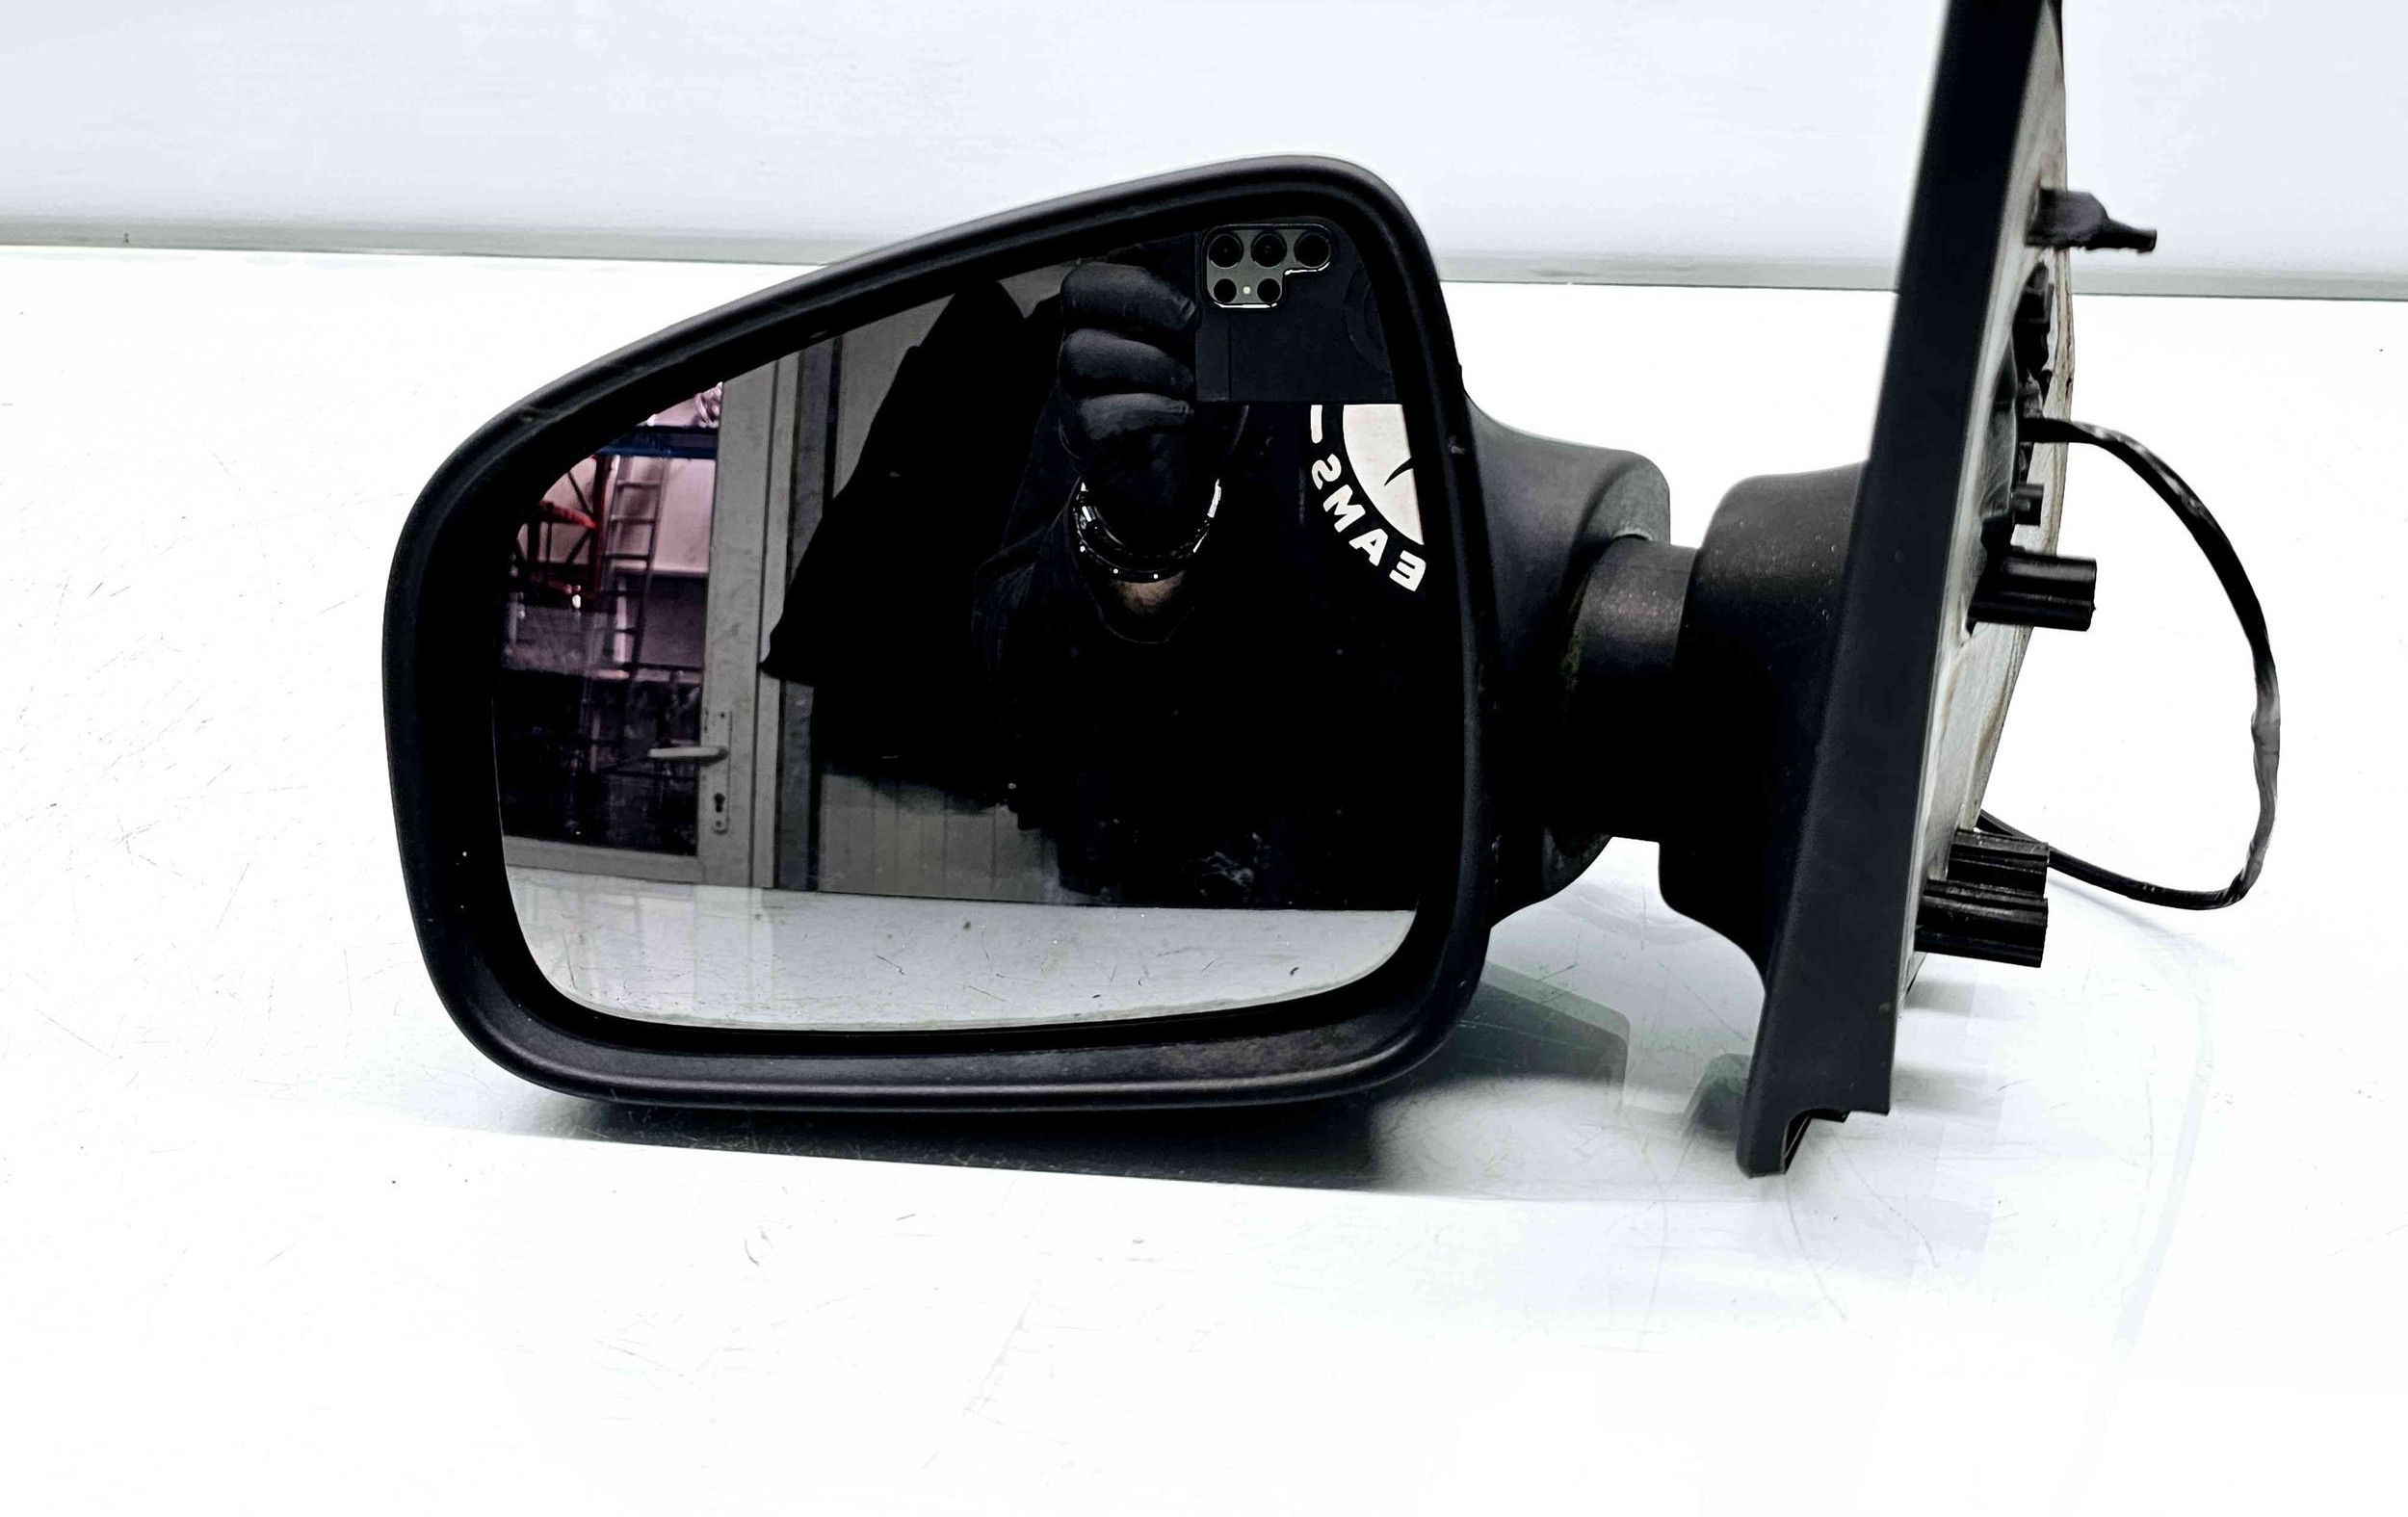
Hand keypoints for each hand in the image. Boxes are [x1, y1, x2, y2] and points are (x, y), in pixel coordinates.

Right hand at [1057, 259, 1237, 553]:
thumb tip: (1232, 284)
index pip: (1107, 259)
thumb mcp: (1201, 354)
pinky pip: (1095, 415)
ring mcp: (1079, 390)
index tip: (1183, 250)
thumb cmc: (1177, 407)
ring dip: (1147, 360)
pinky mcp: (1085, 437)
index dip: (1137, 249)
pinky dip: (1146, 410)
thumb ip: (1206, 317)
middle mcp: (1085, 341)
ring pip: (1080, 353)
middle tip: (1190, 318)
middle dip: (1139, 294)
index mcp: (1111, 312)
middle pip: (1080, 292)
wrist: (1164, 485)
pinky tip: (1181, 414)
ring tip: (1190, 380)